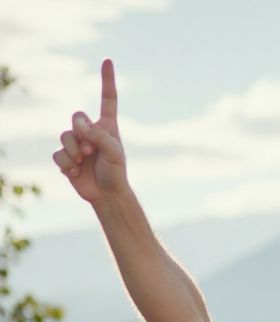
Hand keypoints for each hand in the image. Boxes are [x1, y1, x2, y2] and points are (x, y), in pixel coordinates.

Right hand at [52, 59, 126, 203]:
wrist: (107, 195)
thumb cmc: (116, 173)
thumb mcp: (114, 153)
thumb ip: (99, 135)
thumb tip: (80, 125)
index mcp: (107, 127)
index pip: (107, 99)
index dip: (107, 80)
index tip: (108, 61)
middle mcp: (91, 132)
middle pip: (76, 117)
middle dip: (80, 131)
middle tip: (89, 149)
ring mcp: (77, 144)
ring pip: (64, 136)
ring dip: (73, 151)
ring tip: (84, 161)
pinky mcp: (66, 157)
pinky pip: (58, 154)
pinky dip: (67, 164)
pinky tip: (77, 172)